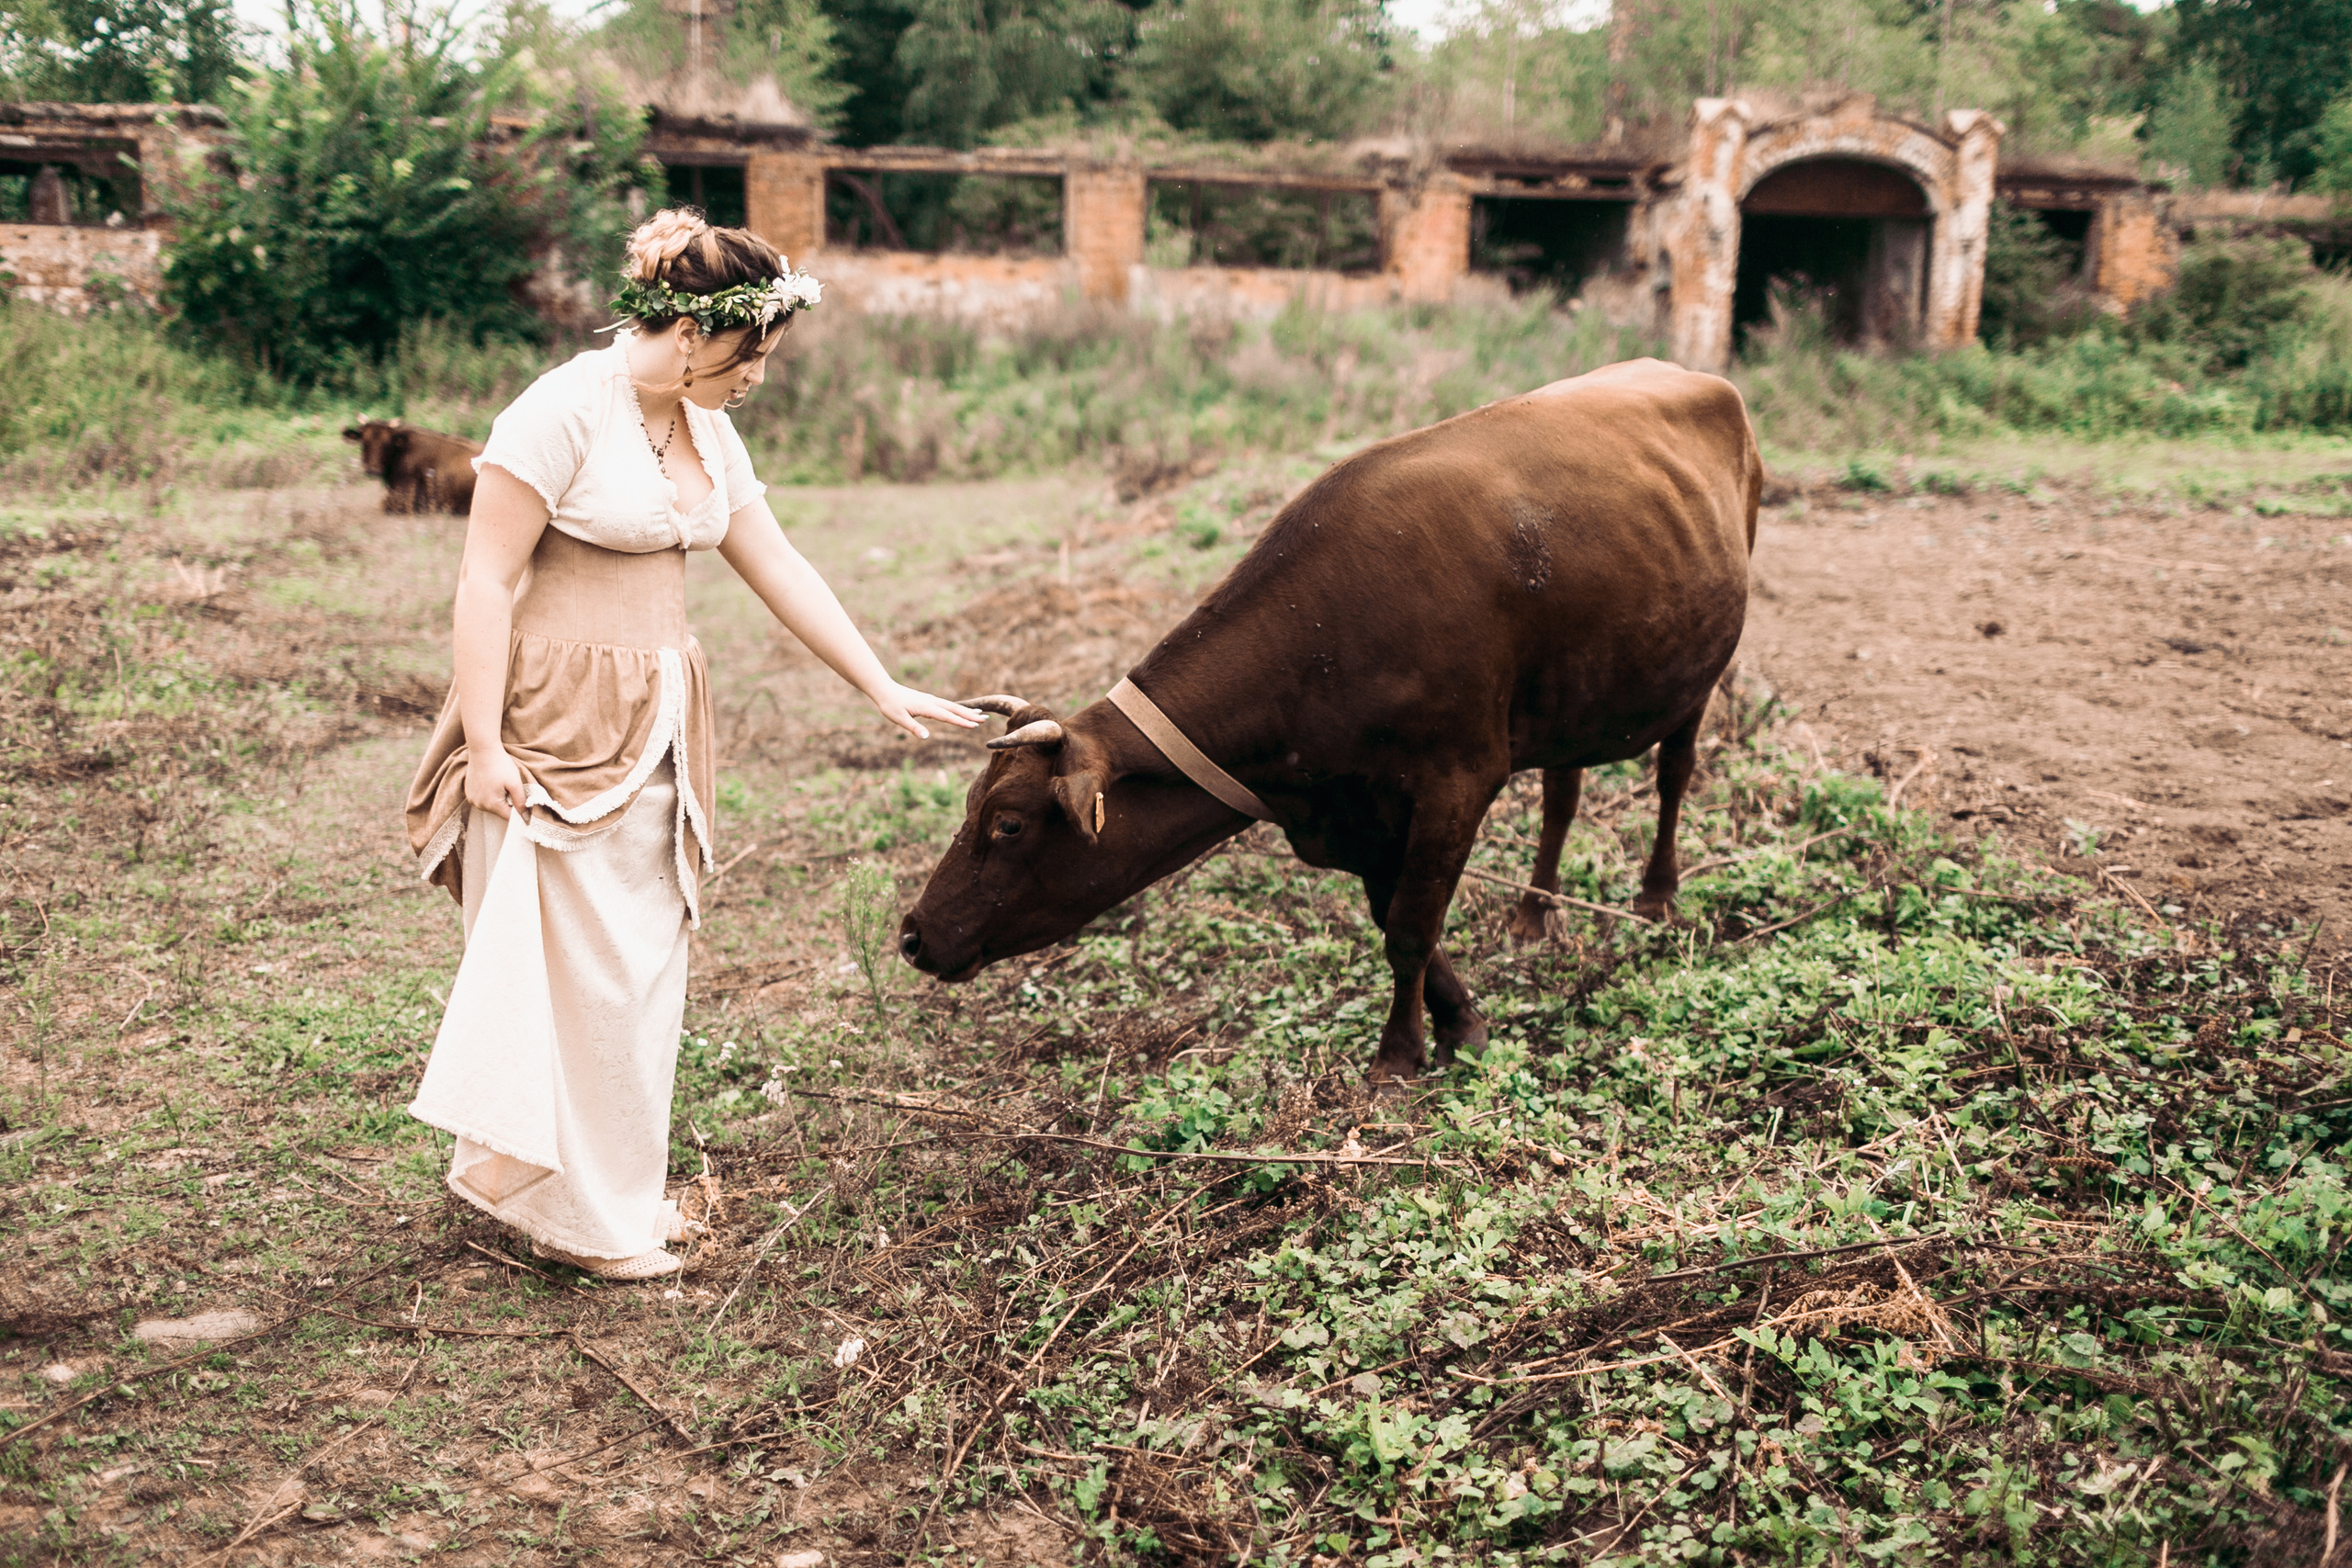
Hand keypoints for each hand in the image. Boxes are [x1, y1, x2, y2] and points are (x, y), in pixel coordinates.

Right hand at [465, 745, 531, 818]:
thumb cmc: (500, 765)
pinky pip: (483, 798)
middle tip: (511, 787)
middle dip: (508, 802)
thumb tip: (525, 818)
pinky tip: (491, 781)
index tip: (522, 800)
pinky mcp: (468, 792)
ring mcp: (472, 799)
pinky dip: (489, 793)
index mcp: (491, 805)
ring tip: (500, 782)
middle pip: (500, 811)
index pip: (509, 817)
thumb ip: (521, 802)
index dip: (519, 811)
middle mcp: (479, 805)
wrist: (483, 749)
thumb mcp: (515, 784)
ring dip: (499, 798)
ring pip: (491, 805)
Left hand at [869, 682, 983, 740]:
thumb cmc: (890, 705)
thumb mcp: (899, 718)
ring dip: (966, 711)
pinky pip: (947, 705)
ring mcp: (931, 700)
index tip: (974, 726)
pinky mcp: (929, 700)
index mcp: (926, 707)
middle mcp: (931, 702)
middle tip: (985, 719)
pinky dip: (957, 708)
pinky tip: (961, 711)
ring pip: (952, 706)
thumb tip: (926, 737)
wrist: (884, 689)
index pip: (947, 716)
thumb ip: (913, 727)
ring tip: (980, 714)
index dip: (961, 722)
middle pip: (955, 709)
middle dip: (970, 715)